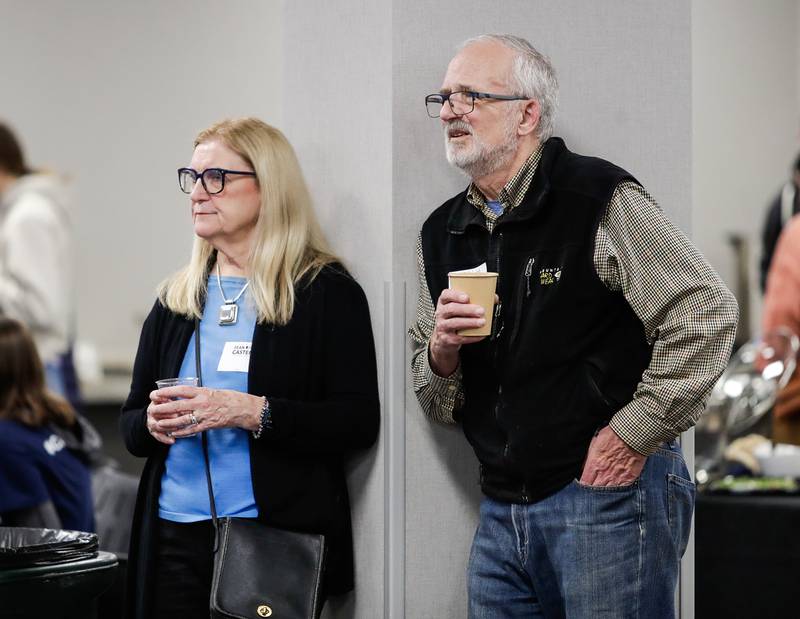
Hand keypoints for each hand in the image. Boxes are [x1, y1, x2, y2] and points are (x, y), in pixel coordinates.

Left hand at [147, 386, 262, 439]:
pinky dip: (181, 432)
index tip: (155, 393)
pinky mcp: (208, 425)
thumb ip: (199, 393)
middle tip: (152, 409)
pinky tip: (173, 433)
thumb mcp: (213, 391)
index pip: (180, 391)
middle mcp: (202, 403)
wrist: (243, 409)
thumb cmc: (229, 398)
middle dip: (162, 408)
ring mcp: (204, 415)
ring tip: (158, 423)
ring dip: (168, 423)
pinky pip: (191, 430)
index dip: (166, 392)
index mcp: (203, 392)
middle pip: (177, 406)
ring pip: (181, 420)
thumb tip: (185, 394)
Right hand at [429, 289, 491, 375]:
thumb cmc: (455, 318)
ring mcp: (442, 326)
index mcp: (444, 302)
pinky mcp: (447, 339)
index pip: (446, 295)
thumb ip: (474, 300)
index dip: (456, 295)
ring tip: (482, 322)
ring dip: (470, 322)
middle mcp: (441, 313)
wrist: (444, 339)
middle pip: (452, 309)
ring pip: (455, 323)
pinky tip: (481, 334)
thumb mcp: (459, 307)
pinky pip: (460, 338)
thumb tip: (493, 298)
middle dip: (467, 309)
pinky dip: (472, 336)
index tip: (467, 297)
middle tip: (481, 311)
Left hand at [579, 426, 645, 486]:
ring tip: (604, 489)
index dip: (584, 486)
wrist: (631, 435)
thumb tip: (583, 469)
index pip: (585, 483)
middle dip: (593, 491)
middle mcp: (605, 475)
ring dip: (605, 492)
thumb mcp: (594, 444)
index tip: (584, 485)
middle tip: (593, 488)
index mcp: (594, 465)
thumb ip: (588, 459)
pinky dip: (618, 491)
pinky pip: (621, 490)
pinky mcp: (629, 479)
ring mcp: (618, 478)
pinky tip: (616, 488)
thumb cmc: (612, 436)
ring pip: (608, 493)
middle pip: (595, 490)